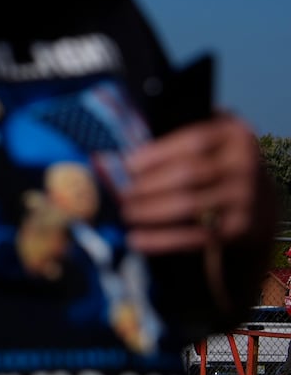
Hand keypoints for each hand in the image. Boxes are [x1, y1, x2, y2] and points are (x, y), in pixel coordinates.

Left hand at [119, 113, 271, 253]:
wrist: (257, 198)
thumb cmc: (214, 161)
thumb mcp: (206, 140)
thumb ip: (170, 135)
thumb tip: (116, 147)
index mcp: (234, 134)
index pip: (193, 142)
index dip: (157, 154)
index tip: (126, 165)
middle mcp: (245, 165)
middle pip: (188, 175)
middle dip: (148, 186)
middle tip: (119, 194)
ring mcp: (246, 198)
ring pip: (189, 206)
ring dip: (150, 211)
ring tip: (125, 213)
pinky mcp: (240, 228)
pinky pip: (195, 235)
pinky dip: (162, 239)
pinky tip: (136, 239)